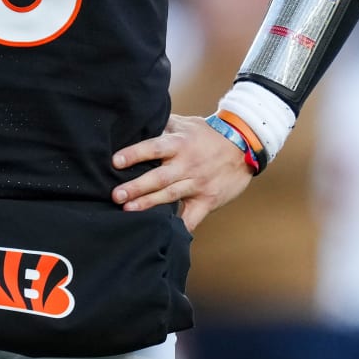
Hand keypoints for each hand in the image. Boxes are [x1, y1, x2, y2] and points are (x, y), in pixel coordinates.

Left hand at [111, 114, 253, 231]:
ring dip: (149, 204)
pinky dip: (181, 227)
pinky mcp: (208, 200)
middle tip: (116, 194)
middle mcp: (188, 164)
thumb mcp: (185, 124)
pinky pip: (193, 217)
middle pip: (159, 177)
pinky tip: (165, 235)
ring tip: (128, 210)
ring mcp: (198, 183)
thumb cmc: (207, 134)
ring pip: (170, 196)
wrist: (242, 146)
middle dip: (136, 187)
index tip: (115, 161)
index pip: (154, 148)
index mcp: (180, 143)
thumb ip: (161, 125)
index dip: (135, 154)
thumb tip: (135, 124)